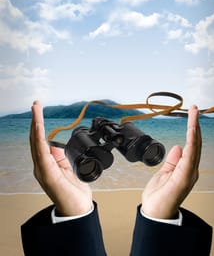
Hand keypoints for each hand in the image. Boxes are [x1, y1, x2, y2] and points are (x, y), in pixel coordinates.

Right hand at [30, 100, 92, 215]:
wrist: (78, 209)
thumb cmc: (72, 190)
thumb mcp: (67, 167)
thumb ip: (59, 156)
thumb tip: (53, 145)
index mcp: (46, 163)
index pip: (40, 140)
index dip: (38, 124)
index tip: (38, 110)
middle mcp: (41, 165)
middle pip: (35, 138)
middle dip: (35, 120)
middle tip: (35, 104)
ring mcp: (43, 170)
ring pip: (36, 143)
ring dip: (35, 125)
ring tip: (36, 110)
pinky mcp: (48, 175)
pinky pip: (42, 154)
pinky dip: (39, 139)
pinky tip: (38, 128)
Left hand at [141, 105, 200, 218]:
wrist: (154, 214)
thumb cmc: (159, 197)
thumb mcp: (164, 173)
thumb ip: (172, 160)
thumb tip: (177, 146)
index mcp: (185, 167)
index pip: (190, 144)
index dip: (192, 129)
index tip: (191, 115)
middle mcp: (190, 169)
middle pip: (195, 142)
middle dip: (195, 124)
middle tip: (194, 108)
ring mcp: (188, 173)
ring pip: (194, 147)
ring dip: (194, 129)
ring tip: (194, 114)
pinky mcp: (183, 177)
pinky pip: (189, 157)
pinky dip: (192, 143)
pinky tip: (191, 132)